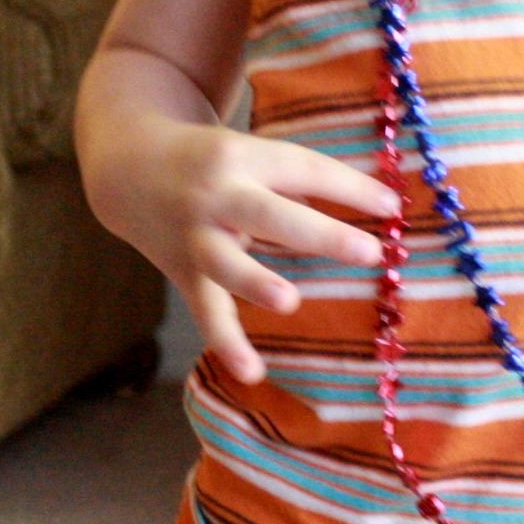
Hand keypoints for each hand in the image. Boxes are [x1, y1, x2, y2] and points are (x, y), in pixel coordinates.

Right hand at [91, 123, 398, 384]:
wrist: (128, 168)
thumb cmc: (213, 159)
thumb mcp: (248, 151)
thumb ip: (298, 178)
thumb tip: (375, 206)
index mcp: (242, 155)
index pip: (303, 168)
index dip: (349, 186)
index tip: (394, 207)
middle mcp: (216, 194)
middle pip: (269, 213)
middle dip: (319, 233)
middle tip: (370, 253)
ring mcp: (197, 237)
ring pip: (226, 264)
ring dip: (256, 283)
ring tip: (289, 302)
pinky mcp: (184, 273)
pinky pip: (207, 310)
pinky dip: (227, 342)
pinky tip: (252, 373)